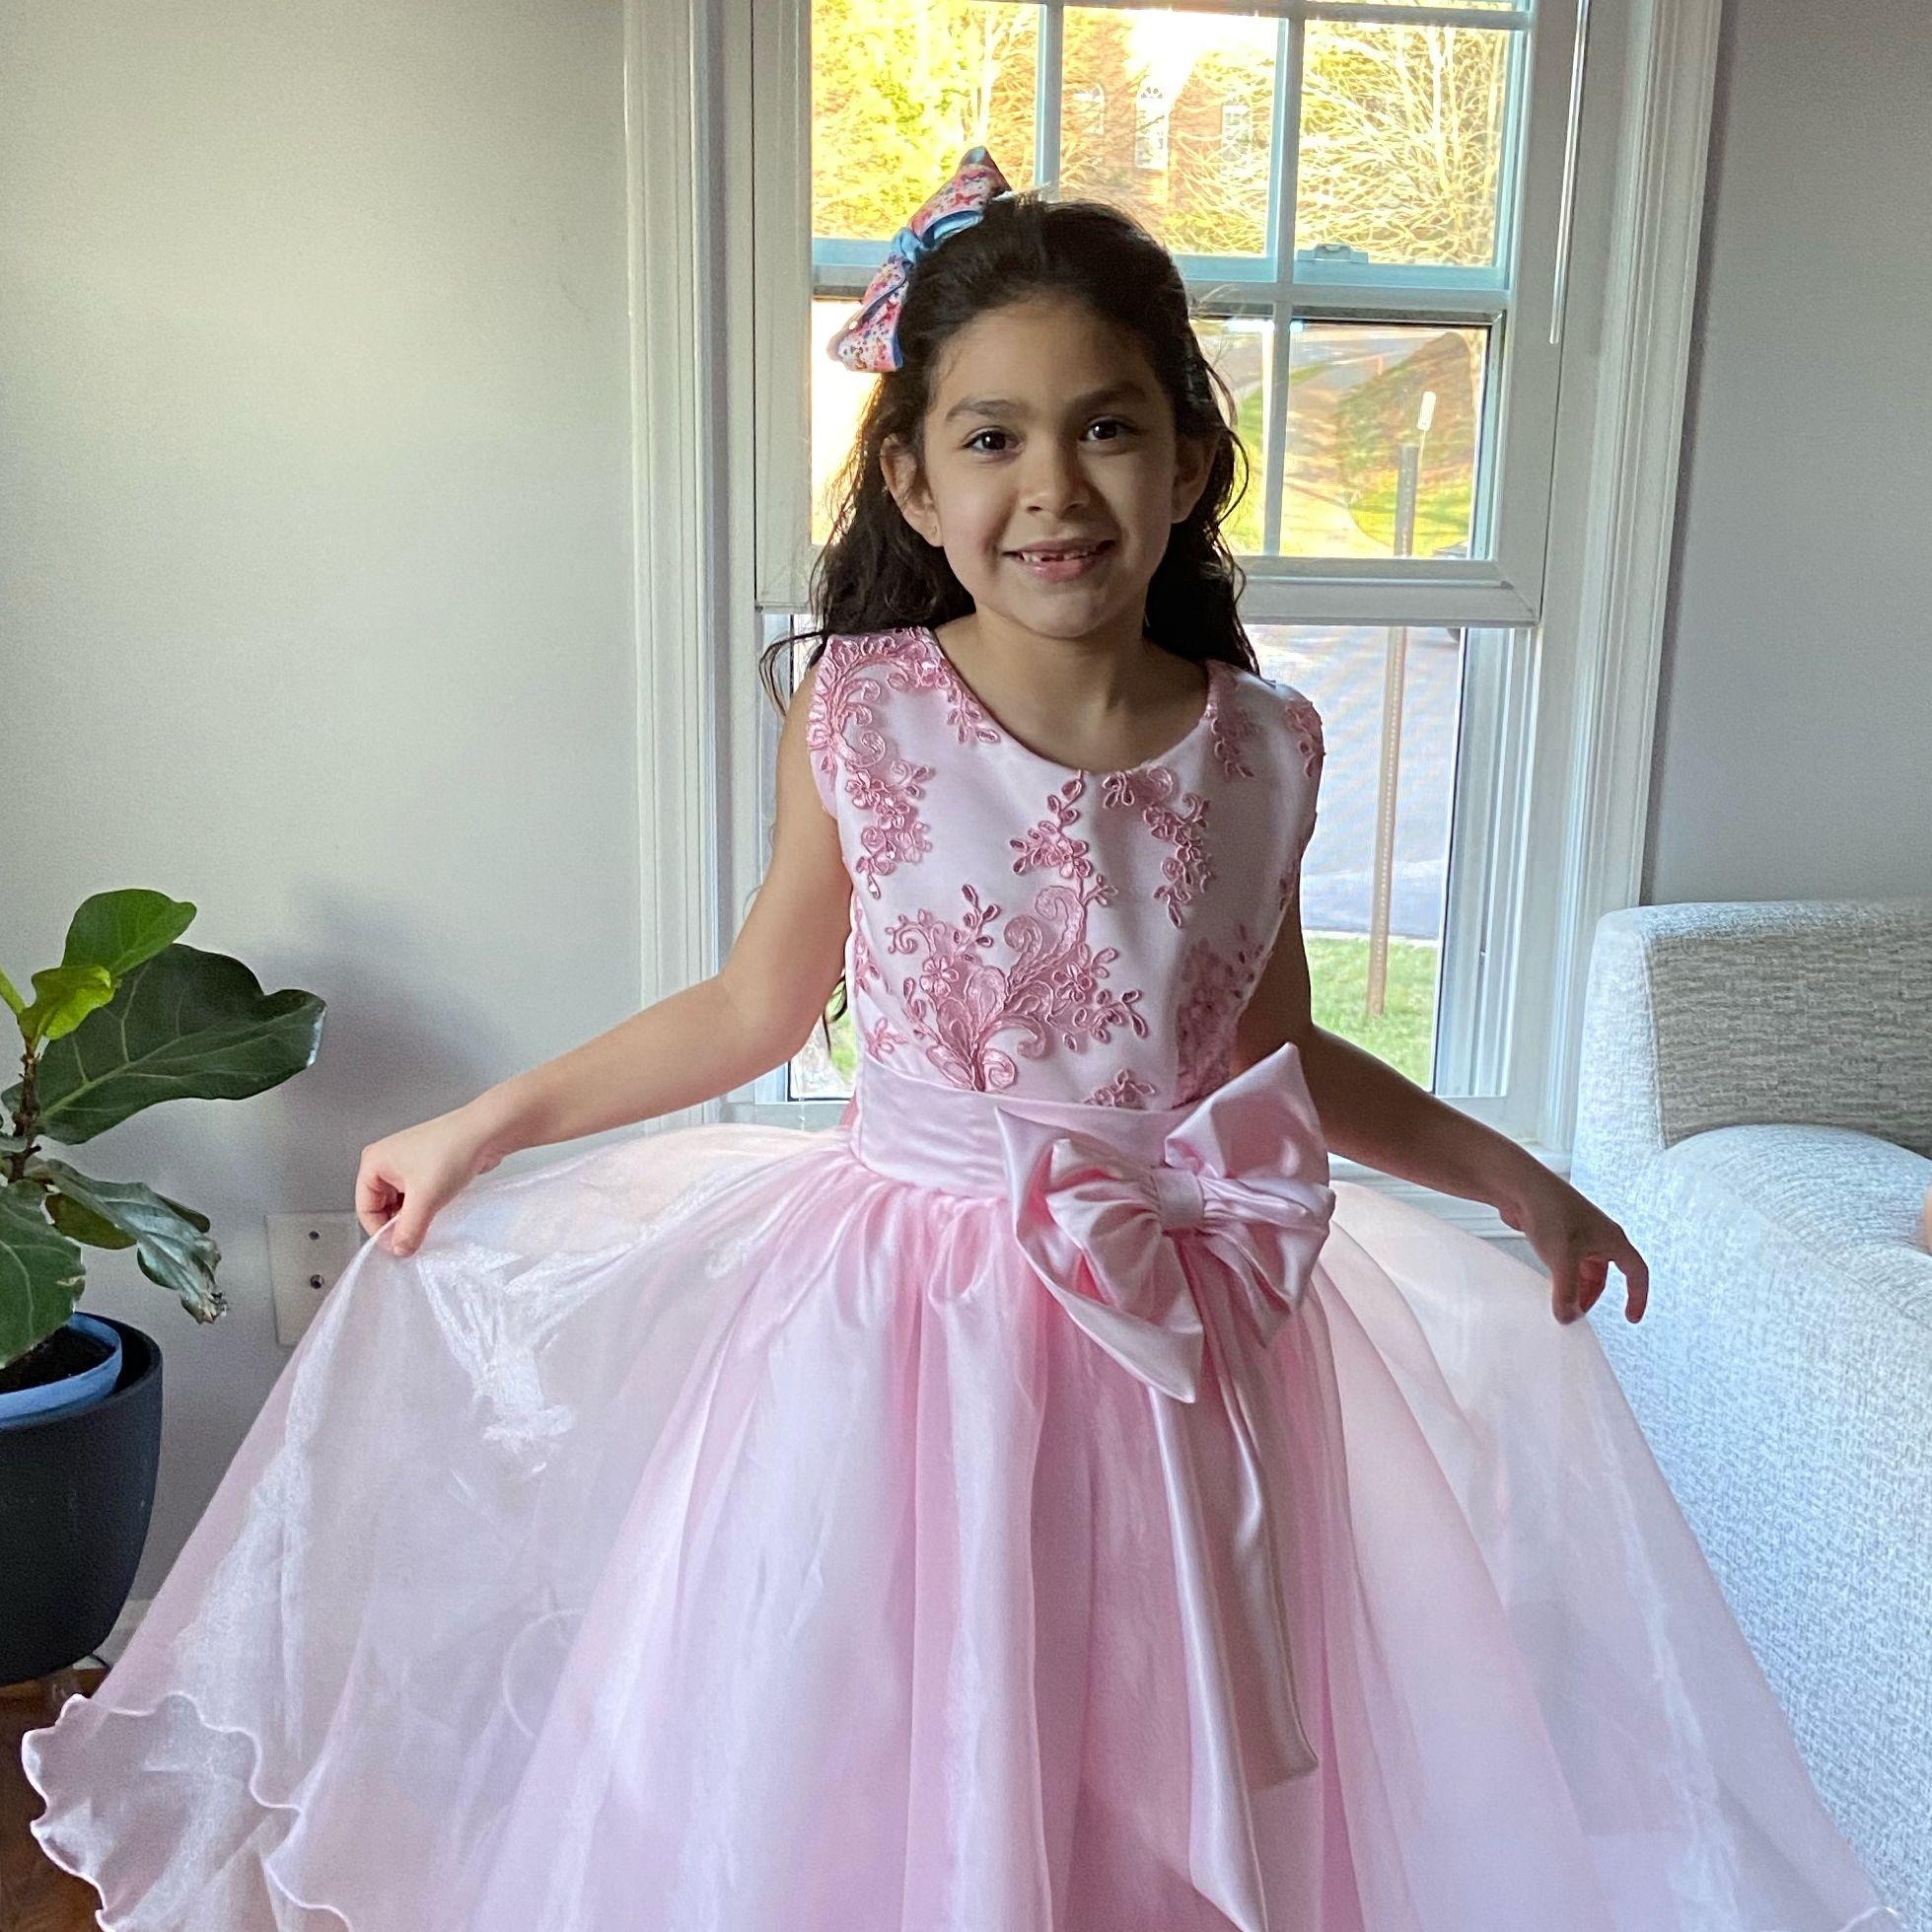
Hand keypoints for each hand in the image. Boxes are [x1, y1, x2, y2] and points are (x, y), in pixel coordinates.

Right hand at [355, 1104, 505, 1257]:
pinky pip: (417, 1195)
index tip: (398, 1249)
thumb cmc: (452, 1153)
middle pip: (381, 1205)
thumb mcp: (425, 1199)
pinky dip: (424, 1207)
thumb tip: (401, 1250)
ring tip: (426, 1226)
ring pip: (401, 1201)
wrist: (487, 1132)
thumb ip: (409, 1230)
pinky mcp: (427, 1166)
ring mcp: (407, 1162)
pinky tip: (436, 1214)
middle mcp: (387, 1161)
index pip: (365, 1208)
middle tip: (413, 1241)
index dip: (379, 1231)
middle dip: (396, 1224)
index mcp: (374, 1162)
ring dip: (411, 1217)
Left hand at [1498, 1171, 1649, 1325]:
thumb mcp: (1562, 1259)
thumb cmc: (1550, 1212)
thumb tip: (1567, 1317)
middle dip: (1590, 1296)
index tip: (1631, 1318)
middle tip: (1575, 1313)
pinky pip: (1565, 1261)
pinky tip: (1546, 1284)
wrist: (1520, 1186)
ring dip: (1574, 1287)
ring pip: (1582, 1269)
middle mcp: (1599, 1235)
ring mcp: (1577, 1233)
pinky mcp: (1557, 1231)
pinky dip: (1560, 1276)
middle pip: (1603, 1276)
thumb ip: (1567, 1292)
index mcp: (1612, 1239)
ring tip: (1559, 1301)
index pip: (1637, 1273)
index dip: (1637, 1297)